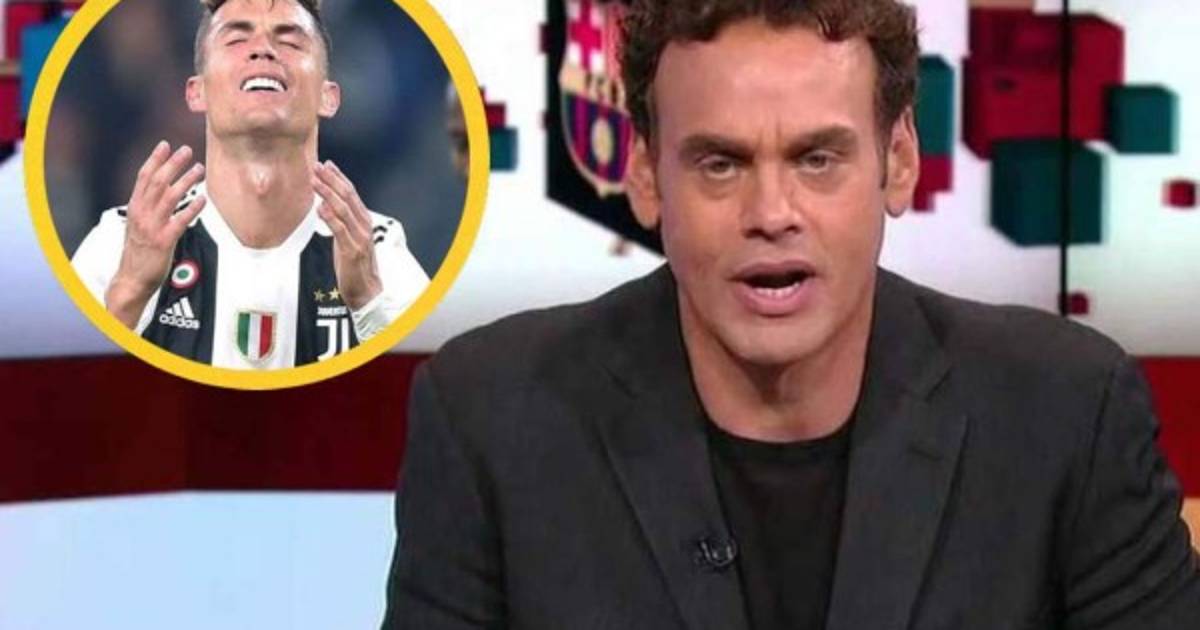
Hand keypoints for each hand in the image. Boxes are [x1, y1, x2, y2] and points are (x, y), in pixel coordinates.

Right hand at [106, 141, 206, 327]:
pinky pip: (181, 220)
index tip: (166, 144)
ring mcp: (152, 226)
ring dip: (186, 180)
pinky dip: (192, 208)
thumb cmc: (139, 251)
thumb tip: (162, 189)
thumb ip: (148, 206)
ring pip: (170, 196)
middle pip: (158, 181)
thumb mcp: (138, 224)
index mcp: (135, 207)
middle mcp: (142, 213)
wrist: (132, 278)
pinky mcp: (164, 240)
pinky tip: (203, 199)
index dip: (155, 159)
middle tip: (187, 150)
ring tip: (199, 169)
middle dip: (173, 163)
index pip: (144, 177)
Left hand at [312, 160, 382, 309]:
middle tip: (316, 166)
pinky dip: (330, 217)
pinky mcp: (353, 250)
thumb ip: (341, 222)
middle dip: (331, 179)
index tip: (326, 164)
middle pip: (348, 196)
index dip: (339, 177)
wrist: (366, 290)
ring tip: (315, 181)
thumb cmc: (355, 266)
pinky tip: (320, 207)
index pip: (352, 193)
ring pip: (343, 209)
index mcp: (364, 221)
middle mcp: (364, 226)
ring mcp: (360, 238)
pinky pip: (340, 230)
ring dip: (328, 193)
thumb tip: (326, 205)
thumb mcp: (349, 238)